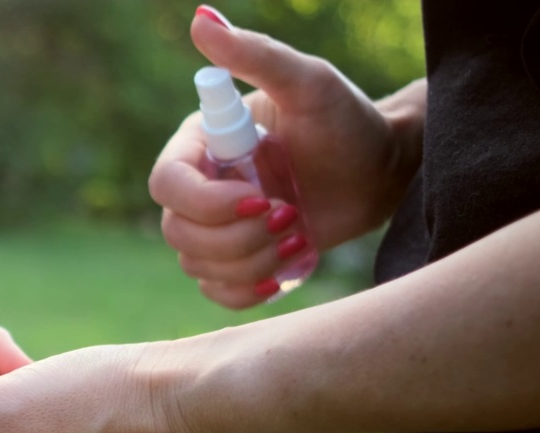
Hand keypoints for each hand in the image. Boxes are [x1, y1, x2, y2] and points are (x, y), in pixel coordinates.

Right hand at [148, 7, 424, 308]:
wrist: (380, 172)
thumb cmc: (347, 120)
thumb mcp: (306, 82)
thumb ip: (254, 53)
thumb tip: (201, 18)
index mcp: (202, 145)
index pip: (166, 185)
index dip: (205, 202)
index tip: (261, 199)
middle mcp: (199, 187)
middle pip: (177, 232)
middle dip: (236, 237)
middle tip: (291, 218)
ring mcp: (215, 228)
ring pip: (196, 265)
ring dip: (251, 262)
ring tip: (298, 236)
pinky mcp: (236, 262)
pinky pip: (215, 292)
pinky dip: (246, 291)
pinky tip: (283, 271)